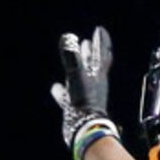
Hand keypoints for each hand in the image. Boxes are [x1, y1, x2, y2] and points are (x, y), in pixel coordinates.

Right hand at [51, 28, 117, 159]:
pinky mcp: (77, 108)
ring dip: (77, 69)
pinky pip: (69, 96)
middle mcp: (94, 85)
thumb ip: (71, 57)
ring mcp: (86, 97)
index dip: (101, 41)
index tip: (99, 30)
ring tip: (72, 61)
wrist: (84, 129)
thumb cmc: (84, 101)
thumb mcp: (77, 75)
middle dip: (90, 53)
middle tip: (87, 42)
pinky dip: (63, 90)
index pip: (102, 54)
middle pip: (93, 66)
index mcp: (99, 75)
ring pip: (81, 79)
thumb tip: (68, 38)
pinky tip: (56, 88)